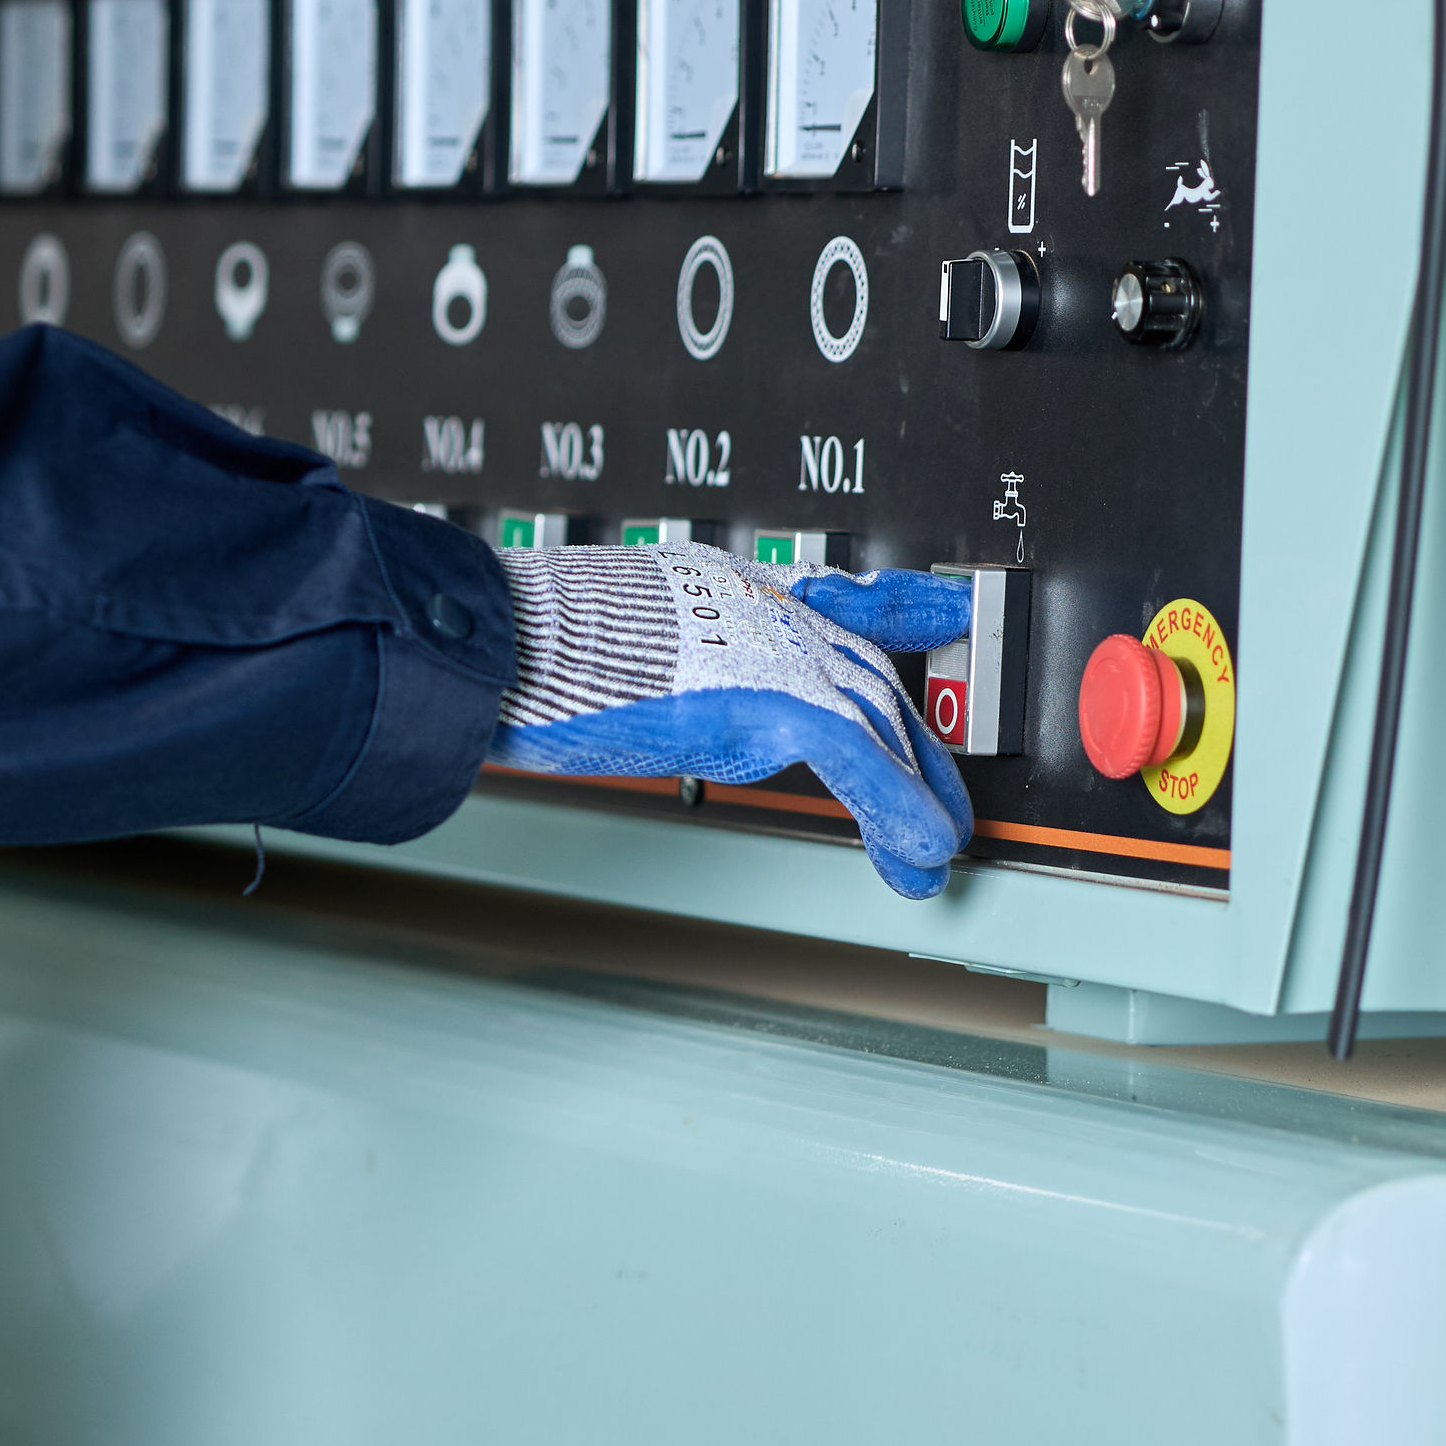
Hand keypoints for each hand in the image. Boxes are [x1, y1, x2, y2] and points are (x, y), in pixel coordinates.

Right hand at [496, 545, 974, 896]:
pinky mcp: (764, 696)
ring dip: (912, 794)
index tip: (937, 607)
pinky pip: (855, 755)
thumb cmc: (531, 649)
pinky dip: (892, 804)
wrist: (504, 643)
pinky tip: (917, 847)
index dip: (894, 606)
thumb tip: (668, 708)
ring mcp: (766, 645)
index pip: (830, 596)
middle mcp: (758, 607)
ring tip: (931, 855)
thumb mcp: (618, 643)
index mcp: (721, 590)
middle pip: (864, 676)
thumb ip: (667, 668)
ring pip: (872, 718)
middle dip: (912, 749)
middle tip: (941, 808)